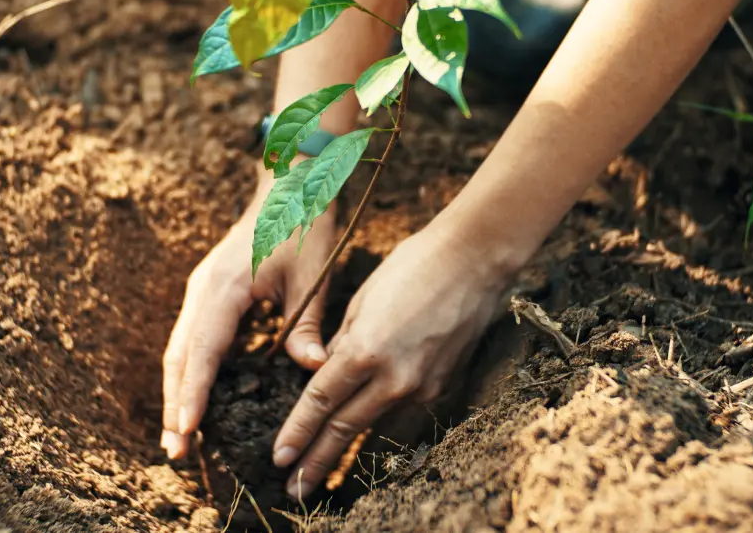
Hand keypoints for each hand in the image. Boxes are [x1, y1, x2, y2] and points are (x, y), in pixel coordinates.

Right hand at [161, 183, 337, 460]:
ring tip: (178, 437)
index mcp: (225, 288)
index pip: (203, 351)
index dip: (193, 394)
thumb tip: (313, 369)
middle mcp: (203, 291)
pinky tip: (197, 401)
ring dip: (177, 392)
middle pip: (179, 357)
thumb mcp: (313, 276)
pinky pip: (192, 338)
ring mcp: (201, 291)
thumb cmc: (304, 226)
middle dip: (175, 405)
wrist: (290, 185)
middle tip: (175, 452)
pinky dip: (190, 372)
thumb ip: (307, 325)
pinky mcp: (208, 293)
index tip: (186, 431)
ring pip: (180, 350)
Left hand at [271, 224, 516, 497]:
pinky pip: (407, 417)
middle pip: (345, 429)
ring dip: (349, 456)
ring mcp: (423, 386)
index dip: (297, 433)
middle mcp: (394, 377)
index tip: (278, 458)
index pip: (321, 402)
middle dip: (316, 462)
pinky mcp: (444, 386)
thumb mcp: (362, 300)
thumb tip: (325, 371)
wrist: (474, 261)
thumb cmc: (412, 266)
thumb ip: (342, 343)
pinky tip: (370, 445)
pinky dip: (385, 432)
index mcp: (365, 350)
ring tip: (325, 478)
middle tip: (293, 490)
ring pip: (377, 430)